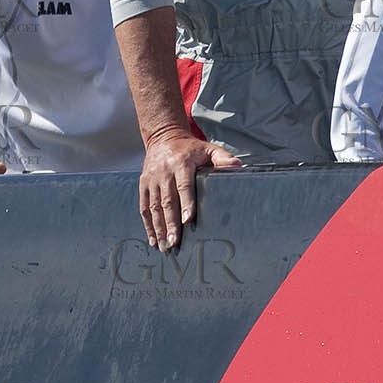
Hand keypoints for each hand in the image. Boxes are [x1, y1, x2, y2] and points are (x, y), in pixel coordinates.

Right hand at [139, 133, 240, 249]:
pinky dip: (148, 224)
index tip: (188, 220)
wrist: (163, 137)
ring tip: (165, 245)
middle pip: (168, 200)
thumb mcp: (208, 148)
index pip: (184, 186)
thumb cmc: (190, 148)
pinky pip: (144, 206)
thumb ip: (222, 158)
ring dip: (159, 227)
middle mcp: (164, 171)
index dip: (186, 203)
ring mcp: (152, 179)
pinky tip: (153, 238)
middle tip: (175, 242)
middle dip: (171, 223)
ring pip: (154, 206)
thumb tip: (239, 165)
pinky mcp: (144, 184)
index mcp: (181, 163)